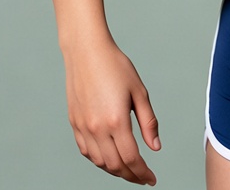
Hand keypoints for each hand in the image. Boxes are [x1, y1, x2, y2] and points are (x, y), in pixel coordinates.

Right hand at [64, 41, 160, 184]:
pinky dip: (99, 160)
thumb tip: (155, 147)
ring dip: (115, 170)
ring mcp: (83, 127)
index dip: (143, 173)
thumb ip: (148, 121)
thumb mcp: (139, 91)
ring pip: (99, 162)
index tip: (152, 179)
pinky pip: (86, 151)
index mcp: (116, 120)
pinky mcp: (74, 123)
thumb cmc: (116, 66)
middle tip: (143, 177)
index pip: (131, 158)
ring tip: (129, 169)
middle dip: (131, 175)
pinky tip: (109, 158)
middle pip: (115, 165)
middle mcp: (97, 128)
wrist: (87, 52)